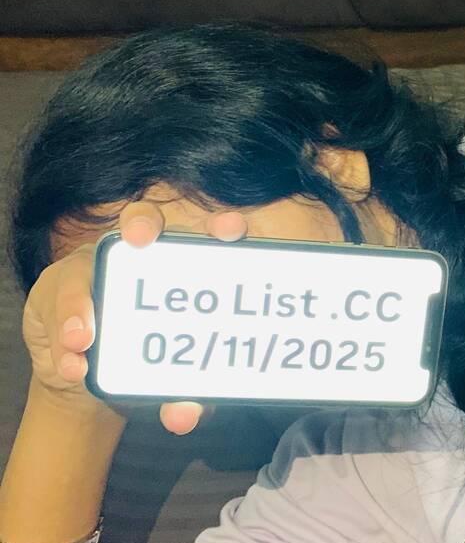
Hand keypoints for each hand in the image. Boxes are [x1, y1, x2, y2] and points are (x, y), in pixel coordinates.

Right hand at [22, 201, 248, 433]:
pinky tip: (74, 363)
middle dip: (144, 223)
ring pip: (92, 259)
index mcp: (187, 264)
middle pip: (145, 220)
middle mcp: (142, 254)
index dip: (221, 227)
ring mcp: (98, 266)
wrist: (91, 373)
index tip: (231, 230)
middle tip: (141, 239)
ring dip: (86, 297)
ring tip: (86, 337)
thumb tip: (182, 416)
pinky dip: (66, 332)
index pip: (210, 234)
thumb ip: (185, 396)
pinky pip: (62, 299)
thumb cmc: (149, 361)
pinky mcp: (60, 286)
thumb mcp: (174, 380)